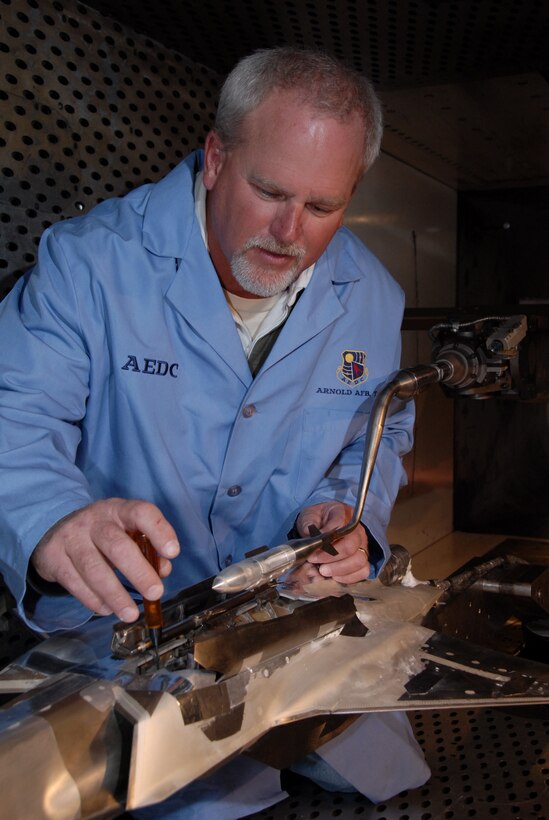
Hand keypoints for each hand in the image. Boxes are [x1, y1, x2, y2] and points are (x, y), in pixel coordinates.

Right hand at [31, 498, 179, 621]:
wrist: (56, 530)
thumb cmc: (103, 533)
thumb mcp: (125, 532)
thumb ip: (147, 549)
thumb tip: (162, 570)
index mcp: (118, 510)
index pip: (141, 512)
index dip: (159, 531)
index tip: (173, 552)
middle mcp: (94, 520)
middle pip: (117, 545)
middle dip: (138, 572)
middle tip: (155, 593)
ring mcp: (71, 537)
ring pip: (94, 569)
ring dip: (116, 595)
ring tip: (131, 614)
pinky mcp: (53, 557)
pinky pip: (75, 583)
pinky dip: (94, 600)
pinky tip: (107, 609)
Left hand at [296, 501, 369, 583]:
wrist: (321, 526)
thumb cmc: (316, 521)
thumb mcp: (308, 517)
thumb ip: (308, 524)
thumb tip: (313, 536)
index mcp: (342, 514)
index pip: (339, 525)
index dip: (326, 540)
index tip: (312, 549)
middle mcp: (357, 530)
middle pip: (351, 545)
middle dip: (330, 557)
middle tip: (314, 561)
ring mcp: (363, 545)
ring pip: (359, 560)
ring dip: (339, 569)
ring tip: (323, 571)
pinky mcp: (363, 559)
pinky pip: (363, 571)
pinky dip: (348, 577)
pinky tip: (334, 577)